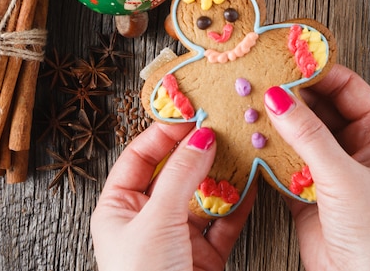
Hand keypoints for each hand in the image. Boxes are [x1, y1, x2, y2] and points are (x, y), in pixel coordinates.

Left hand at [91, 122, 256, 270]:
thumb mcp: (156, 220)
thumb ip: (179, 176)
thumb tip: (200, 137)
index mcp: (118, 207)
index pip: (139, 156)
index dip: (164, 133)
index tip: (191, 114)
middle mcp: (145, 219)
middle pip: (172, 173)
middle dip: (196, 151)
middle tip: (220, 126)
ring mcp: (175, 237)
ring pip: (201, 196)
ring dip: (221, 175)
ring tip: (239, 147)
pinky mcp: (202, 255)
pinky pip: (222, 223)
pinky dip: (237, 204)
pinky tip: (251, 183)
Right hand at [264, 64, 369, 269]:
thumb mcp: (343, 176)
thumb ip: (308, 136)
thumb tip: (279, 99)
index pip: (350, 91)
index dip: (322, 73)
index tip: (292, 60)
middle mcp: (354, 152)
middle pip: (319, 110)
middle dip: (291, 97)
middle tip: (263, 83)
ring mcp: (328, 171)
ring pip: (298, 136)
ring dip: (276, 125)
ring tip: (251, 108)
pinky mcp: (305, 192)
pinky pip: (281, 163)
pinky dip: (266, 153)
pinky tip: (252, 142)